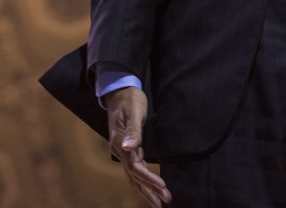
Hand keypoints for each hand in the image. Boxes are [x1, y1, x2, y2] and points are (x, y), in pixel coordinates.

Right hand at [106, 86, 171, 206]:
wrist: (120, 90)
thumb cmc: (130, 99)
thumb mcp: (134, 112)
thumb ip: (133, 131)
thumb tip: (128, 148)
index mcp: (120, 144)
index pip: (136, 168)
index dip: (150, 179)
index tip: (164, 187)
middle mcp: (120, 151)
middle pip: (135, 177)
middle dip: (149, 191)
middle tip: (165, 202)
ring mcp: (122, 150)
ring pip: (134, 176)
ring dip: (146, 189)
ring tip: (159, 201)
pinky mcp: (127, 148)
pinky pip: (135, 168)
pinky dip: (142, 179)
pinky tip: (150, 184)